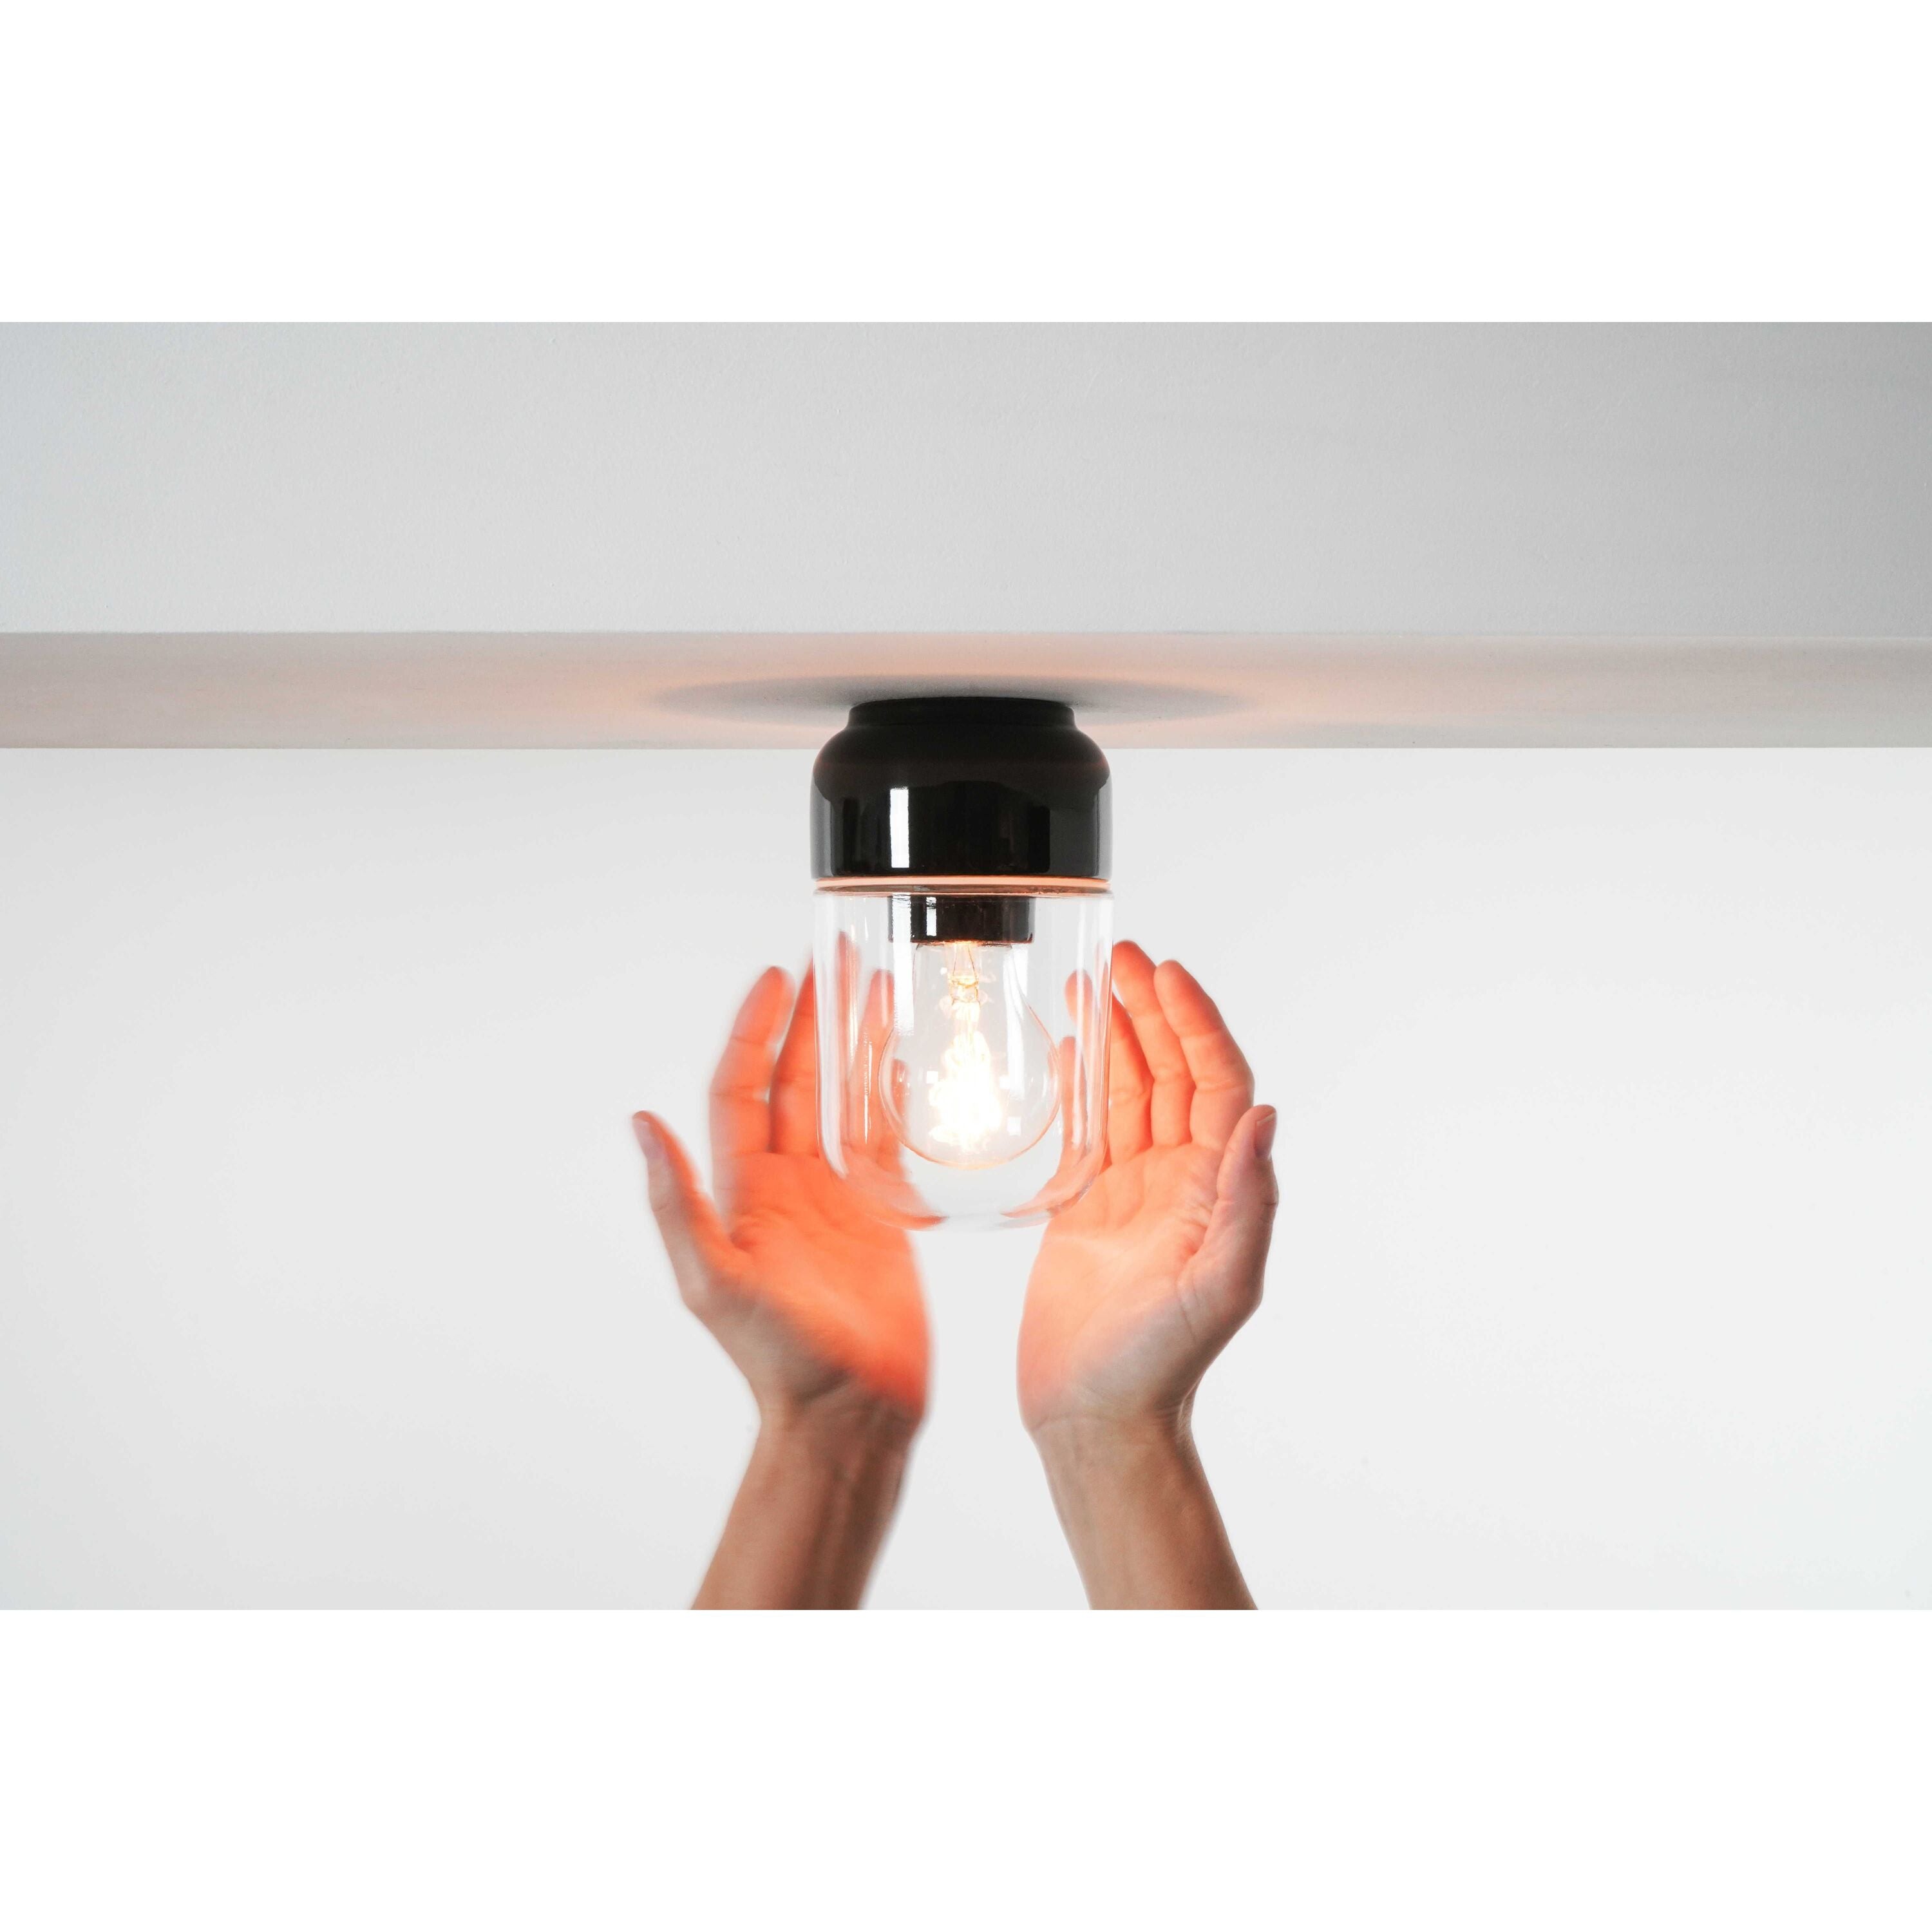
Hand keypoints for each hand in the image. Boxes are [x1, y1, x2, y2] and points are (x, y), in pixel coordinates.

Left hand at [633, 966, 927, 1606]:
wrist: (848, 1412)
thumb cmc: (778, 1360)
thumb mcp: (713, 1282)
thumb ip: (677, 1203)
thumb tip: (639, 1124)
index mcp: (743, 1192)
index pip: (741, 1088)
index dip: (754, 1032)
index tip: (773, 979)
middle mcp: (784, 1186)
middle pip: (791, 1082)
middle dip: (806, 1020)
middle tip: (830, 962)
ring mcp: (832, 1199)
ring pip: (837, 1103)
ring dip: (849, 1048)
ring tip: (872, 990)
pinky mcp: (877, 1218)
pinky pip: (881, 1143)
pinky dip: (891, 1099)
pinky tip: (906, 1065)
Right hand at [1018, 942, 1276, 1606]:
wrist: (1097, 1418)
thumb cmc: (1160, 1365)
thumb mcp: (1221, 1287)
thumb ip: (1249, 1204)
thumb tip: (1267, 1119)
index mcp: (1217, 1187)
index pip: (1217, 1081)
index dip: (1195, 1023)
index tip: (1166, 973)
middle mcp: (1181, 1179)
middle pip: (1172, 1071)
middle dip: (1149, 1009)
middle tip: (1119, 955)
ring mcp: (1133, 1190)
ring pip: (1130, 1091)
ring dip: (1115, 1035)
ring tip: (1088, 981)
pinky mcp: (1087, 1207)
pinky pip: (1090, 1128)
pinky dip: (1079, 1084)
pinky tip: (1062, 1051)